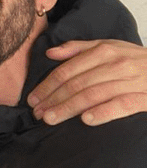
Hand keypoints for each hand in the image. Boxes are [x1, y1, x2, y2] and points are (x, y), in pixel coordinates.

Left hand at [28, 39, 146, 125]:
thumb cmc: (135, 59)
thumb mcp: (110, 47)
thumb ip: (78, 49)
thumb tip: (50, 53)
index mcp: (104, 51)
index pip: (68, 70)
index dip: (47, 85)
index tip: (32, 99)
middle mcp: (117, 64)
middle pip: (77, 84)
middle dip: (54, 99)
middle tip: (37, 113)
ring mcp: (132, 81)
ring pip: (94, 94)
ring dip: (69, 108)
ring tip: (51, 119)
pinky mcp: (145, 97)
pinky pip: (122, 105)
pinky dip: (103, 112)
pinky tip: (86, 120)